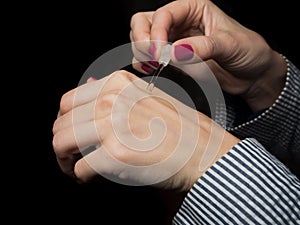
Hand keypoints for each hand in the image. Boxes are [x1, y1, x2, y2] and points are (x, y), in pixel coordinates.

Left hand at [52, 70, 238, 190]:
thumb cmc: (178, 128)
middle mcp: (112, 100)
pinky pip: (80, 169)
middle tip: (71, 157)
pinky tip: (94, 177)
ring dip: (66, 161)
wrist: (203, 151)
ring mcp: (113, 126)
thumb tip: (85, 85)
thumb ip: (112, 92)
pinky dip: (83, 176)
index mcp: (118, 83)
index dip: (65, 122)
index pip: (68, 102)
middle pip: (61, 123)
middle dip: (62, 144)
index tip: (72, 136)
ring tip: (77, 168)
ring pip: (61, 144)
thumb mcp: (146, 97)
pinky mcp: (115, 155)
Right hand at [130, 0, 286, 111]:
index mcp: (193, 9)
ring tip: (154, 65)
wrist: (253, 75)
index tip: (160, 52)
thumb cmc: (248, 51)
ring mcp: (173, 42)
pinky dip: (145, 65)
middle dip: (142, 39)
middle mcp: (179, 23)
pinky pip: (149, 60)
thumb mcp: (230, 44)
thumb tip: (175, 52)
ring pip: (142, 40)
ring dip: (141, 53)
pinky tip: (153, 70)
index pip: (163, 14)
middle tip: (153, 57)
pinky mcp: (172, 61)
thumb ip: (203, 47)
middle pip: (144, 23)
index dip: (157, 32)